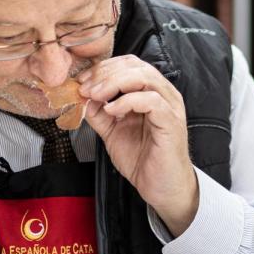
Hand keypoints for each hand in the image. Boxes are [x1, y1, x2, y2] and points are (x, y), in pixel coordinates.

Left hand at [78, 55, 197, 236]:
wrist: (160, 188)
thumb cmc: (143, 160)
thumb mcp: (112, 132)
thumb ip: (98, 113)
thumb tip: (83, 97)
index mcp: (150, 93)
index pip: (128, 64)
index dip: (103, 68)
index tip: (82, 80)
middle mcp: (163, 94)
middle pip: (134, 66)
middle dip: (104, 73)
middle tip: (85, 88)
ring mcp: (169, 106)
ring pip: (144, 76)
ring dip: (113, 83)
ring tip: (95, 96)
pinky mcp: (171, 121)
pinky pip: (151, 100)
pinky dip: (127, 101)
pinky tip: (111, 110)